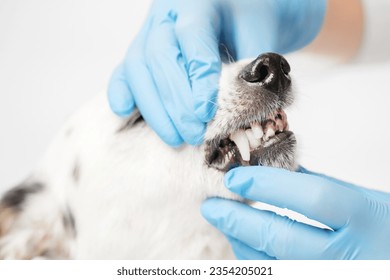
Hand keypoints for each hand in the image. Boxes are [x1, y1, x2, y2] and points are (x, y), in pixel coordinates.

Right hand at [108, 0, 325, 145]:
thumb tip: (238, 106)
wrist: (239, 19)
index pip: (192, 37)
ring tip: (174, 137)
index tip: (205, 112)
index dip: (197, 77)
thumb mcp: (257, 41)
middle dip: (176, 101)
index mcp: (199, 2)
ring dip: (154, 108)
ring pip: (137, 67)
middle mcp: (168, 15)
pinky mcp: (139, 52)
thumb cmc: (248, 29)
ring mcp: (149, 33)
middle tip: (193, 133)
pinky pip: (123, 71)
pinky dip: (122, 92)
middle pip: (159, 55)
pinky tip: (125, 111)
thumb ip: (247, 67)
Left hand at [201, 166, 389, 258]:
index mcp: (366, 218)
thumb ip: (318, 186)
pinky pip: (279, 276)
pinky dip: (257, 261)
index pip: (313, 197)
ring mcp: (334, 278)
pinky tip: (245, 245)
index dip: (269, 185)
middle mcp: (352, 256)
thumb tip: (271, 171)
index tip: (235, 177)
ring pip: (274, 266)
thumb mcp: (363, 199)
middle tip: (211, 206)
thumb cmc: (385, 227)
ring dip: (242, 243)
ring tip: (224, 222)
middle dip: (239, 221)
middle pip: (283, 239)